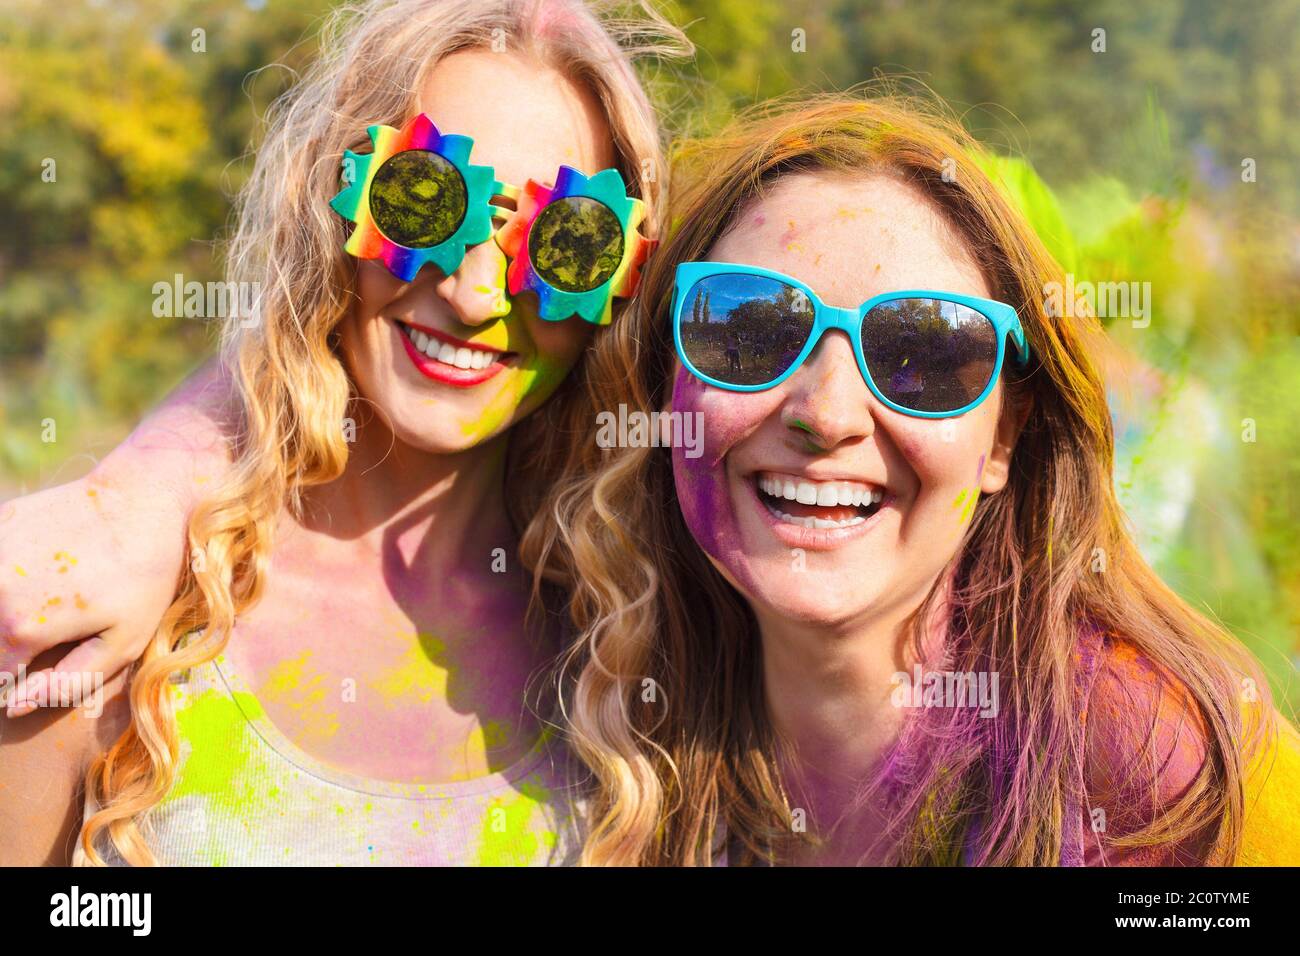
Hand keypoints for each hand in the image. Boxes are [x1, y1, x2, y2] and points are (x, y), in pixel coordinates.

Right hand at [0, 360, 233, 715]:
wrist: (143, 498)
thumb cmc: (143, 574)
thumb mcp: (125, 640)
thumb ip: (68, 682)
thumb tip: (14, 704)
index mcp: (20, 628)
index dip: (16, 683)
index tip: (45, 666)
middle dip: (10, 646)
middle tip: (52, 626)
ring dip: (6, 613)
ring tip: (49, 601)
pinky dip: (6, 578)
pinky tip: (37, 570)